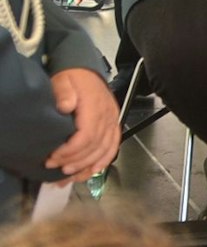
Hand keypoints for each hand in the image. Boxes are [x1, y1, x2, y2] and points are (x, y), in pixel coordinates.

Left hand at [45, 69, 119, 183]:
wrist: (85, 71)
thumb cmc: (72, 78)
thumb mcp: (63, 81)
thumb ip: (64, 93)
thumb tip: (66, 107)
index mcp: (94, 107)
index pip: (86, 135)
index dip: (71, 151)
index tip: (53, 157)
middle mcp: (107, 116)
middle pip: (95, 146)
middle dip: (75, 161)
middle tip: (56, 168)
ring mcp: (112, 121)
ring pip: (105, 149)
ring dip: (88, 165)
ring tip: (70, 174)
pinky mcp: (113, 124)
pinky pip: (113, 146)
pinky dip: (104, 160)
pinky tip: (93, 171)